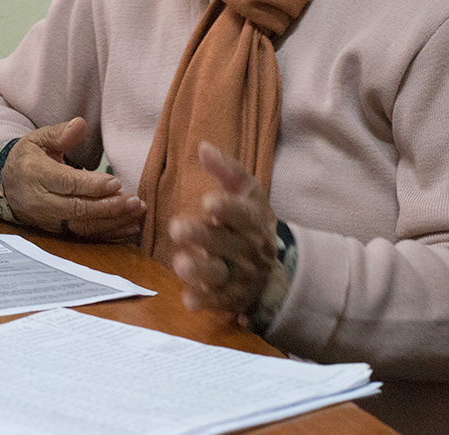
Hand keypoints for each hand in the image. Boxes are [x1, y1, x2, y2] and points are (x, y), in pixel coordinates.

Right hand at [1, 117, 145, 240]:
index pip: (65, 183)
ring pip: (82, 227)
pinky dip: (108, 234)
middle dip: (108, 207)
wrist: (7, 186)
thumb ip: (60, 133)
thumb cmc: (29, 158)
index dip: (91, 185)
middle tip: (134, 201)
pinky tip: (129, 228)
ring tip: (137, 213)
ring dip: (112, 222)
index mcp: (35, 174)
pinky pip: (84, 237)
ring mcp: (48, 220)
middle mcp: (40, 202)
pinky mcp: (57, 231)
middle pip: (76, 209)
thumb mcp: (38, 139)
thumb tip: (80, 124)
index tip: (115, 182)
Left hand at [169, 142, 277, 315]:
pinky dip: (205, 301)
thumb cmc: (250, 220)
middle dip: (202, 236)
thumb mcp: (246, 192)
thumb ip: (226, 169)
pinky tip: (188, 298)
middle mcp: (248, 248)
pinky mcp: (232, 297)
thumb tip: (203, 146)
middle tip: (176, 227)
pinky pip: (219, 301)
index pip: (242, 214)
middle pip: (227, 243)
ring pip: (221, 274)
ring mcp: (241, 275)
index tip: (208, 203)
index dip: (227, 209)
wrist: (272, 265)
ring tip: (179, 263)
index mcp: (252, 219)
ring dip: (200, 270)